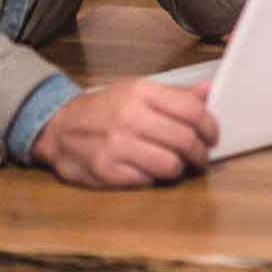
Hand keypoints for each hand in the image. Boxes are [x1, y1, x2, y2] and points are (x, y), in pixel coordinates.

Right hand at [34, 79, 219, 188]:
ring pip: (171, 165)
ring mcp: (116, 145)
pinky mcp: (107, 170)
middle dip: (200, 154)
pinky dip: (153, 178)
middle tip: (200, 157)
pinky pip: (148, 181)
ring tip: (173, 164)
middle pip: (185, 140)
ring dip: (178, 168)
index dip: (210, 127)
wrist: (58, 128)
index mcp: (139, 92)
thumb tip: (208, 91)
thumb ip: (173, 95)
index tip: (212, 137)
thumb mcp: (135, 92)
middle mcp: (128, 115)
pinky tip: (147, 169)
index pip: (191, 110)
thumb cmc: (103, 110)